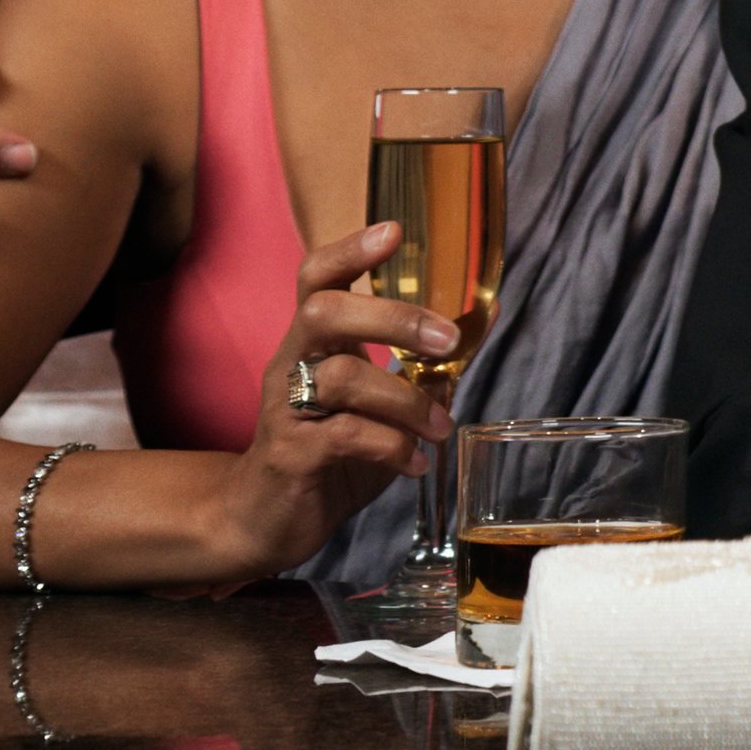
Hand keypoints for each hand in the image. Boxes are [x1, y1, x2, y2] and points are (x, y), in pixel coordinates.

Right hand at [206, 223, 458, 582]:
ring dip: (407, 401)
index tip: (395, 231)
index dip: (350, 250)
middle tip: (446, 341)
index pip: (317, 278)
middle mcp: (292, 364)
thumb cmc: (332, 449)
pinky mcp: (288, 455)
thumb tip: (484, 314)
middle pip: (324, 312)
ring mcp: (284, 408)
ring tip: (440, 428)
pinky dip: (391, 447)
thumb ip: (428, 362)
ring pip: (342, 378)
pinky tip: (414, 463)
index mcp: (314, 341)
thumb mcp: (385, 402)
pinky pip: (344, 437)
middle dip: (393, 318)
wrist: (265, 518)